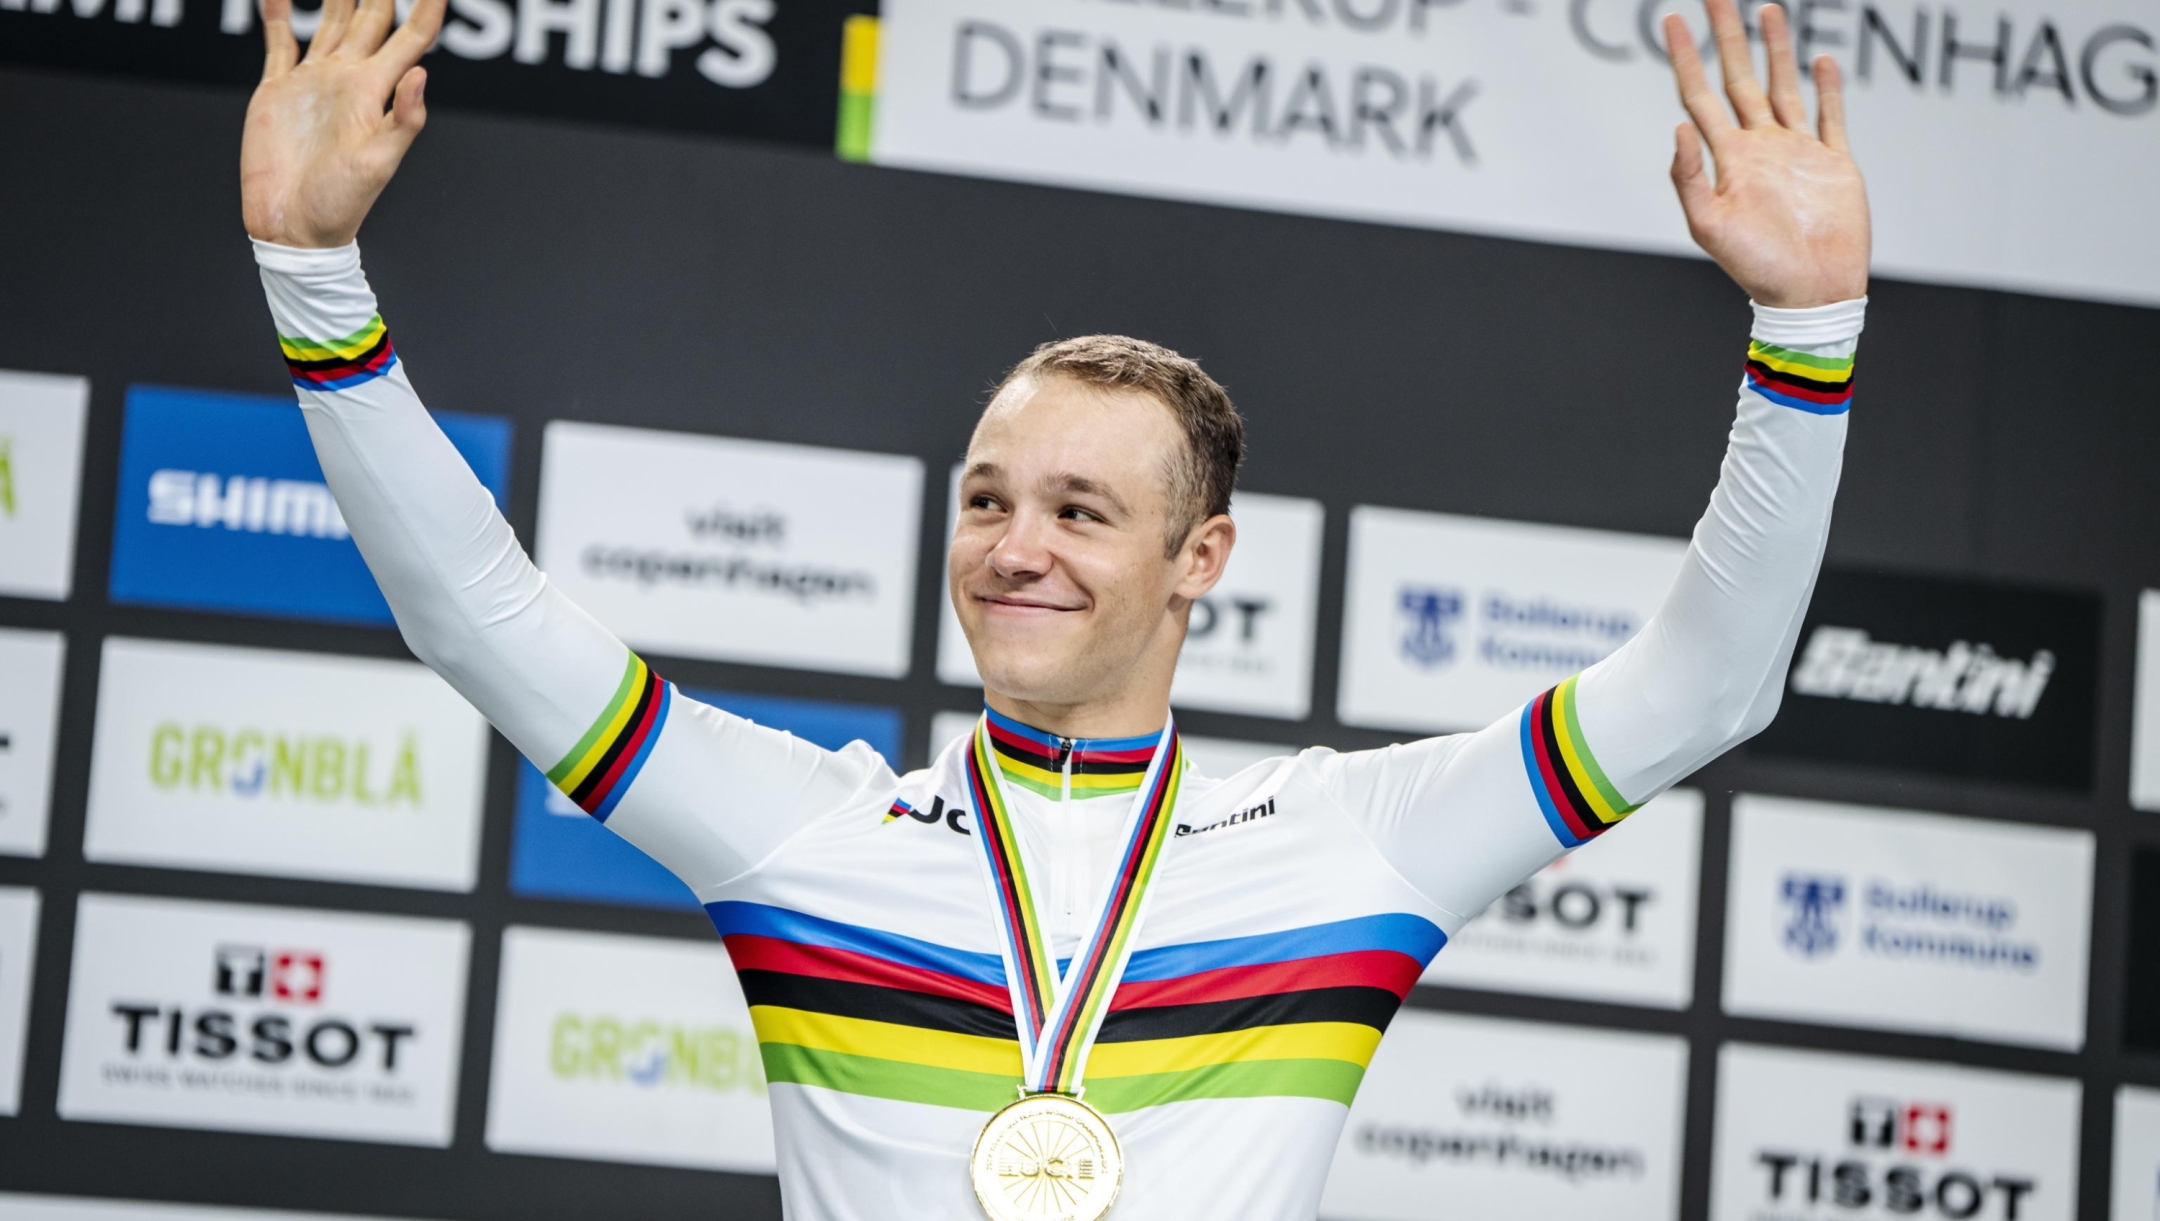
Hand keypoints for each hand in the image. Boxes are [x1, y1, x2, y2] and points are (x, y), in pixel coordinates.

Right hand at [241, 0, 447, 247]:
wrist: (293, 226)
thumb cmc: (342, 203)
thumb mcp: (380, 163)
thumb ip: (404, 120)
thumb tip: (422, 74)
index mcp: (375, 91)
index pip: (411, 38)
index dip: (426, 8)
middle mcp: (349, 79)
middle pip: (372, 18)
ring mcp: (314, 81)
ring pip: (332, 21)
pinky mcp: (278, 90)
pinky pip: (280, 42)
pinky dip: (278, 14)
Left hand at [1664, 0, 1869, 307]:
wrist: (1810, 293)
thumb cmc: (1756, 268)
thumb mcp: (1710, 226)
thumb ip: (1689, 177)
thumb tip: (1678, 127)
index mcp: (1728, 159)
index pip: (1699, 95)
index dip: (1686, 58)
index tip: (1672, 22)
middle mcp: (1759, 148)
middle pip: (1739, 79)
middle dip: (1728, 37)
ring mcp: (1796, 152)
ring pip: (1783, 87)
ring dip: (1776, 50)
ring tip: (1769, 10)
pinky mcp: (1833, 162)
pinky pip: (1829, 116)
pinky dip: (1826, 88)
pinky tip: (1820, 60)